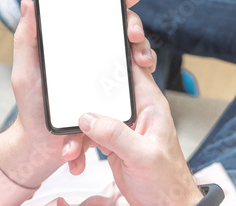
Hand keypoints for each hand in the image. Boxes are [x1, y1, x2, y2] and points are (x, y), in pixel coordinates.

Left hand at [0, 0, 156, 187]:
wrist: (42, 147)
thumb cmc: (32, 109)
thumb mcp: (25, 72)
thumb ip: (26, 39)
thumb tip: (29, 3)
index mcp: (74, 46)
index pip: (96, 17)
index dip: (115, 2)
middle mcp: (93, 56)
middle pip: (120, 31)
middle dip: (134, 26)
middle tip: (133, 34)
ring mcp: (106, 75)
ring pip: (133, 53)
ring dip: (144, 49)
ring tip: (142, 59)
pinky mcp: (115, 95)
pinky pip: (135, 80)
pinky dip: (143, 72)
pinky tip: (144, 69)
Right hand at [77, 50, 203, 204]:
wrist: (164, 205)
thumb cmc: (167, 179)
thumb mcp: (143, 156)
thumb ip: (116, 135)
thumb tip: (88, 118)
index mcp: (150, 104)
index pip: (135, 68)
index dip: (119, 52)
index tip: (97, 45)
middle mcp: (135, 110)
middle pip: (104, 91)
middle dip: (83, 101)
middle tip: (68, 113)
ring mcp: (122, 125)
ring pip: (92, 115)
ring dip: (77, 132)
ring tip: (71, 151)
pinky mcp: (112, 141)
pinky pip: (89, 136)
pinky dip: (79, 148)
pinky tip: (76, 161)